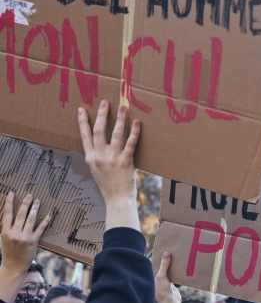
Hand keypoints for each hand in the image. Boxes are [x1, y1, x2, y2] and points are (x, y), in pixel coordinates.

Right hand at [0, 192, 50, 302]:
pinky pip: (41, 228)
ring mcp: (24, 237)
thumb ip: (7, 227)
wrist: (14, 266)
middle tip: (29, 195)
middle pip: (20, 215)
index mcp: (5, 232)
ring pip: (31, 220)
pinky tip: (49, 213)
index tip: (11, 193)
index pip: (6, 214)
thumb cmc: (9, 250)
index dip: (9, 203)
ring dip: (35, 209)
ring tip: (38, 201)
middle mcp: (14, 233)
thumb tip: (10, 213)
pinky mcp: (33, 241)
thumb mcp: (4, 238)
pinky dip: (46, 220)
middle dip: (25, 203)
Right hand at [78, 100, 140, 230]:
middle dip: (101, 115)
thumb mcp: (96, 171)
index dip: (82, 122)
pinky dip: (134, 132)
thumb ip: (95, 157)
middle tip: (105, 102)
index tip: (82, 109)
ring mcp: (112, 159)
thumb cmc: (108, 185)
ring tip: (123, 108)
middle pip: (98, 131)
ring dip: (119, 119)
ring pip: (115, 134)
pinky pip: (130, 143)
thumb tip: (96, 145)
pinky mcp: (125, 162)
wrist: (117, 200)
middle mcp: (99, 157)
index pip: (84, 136)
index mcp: (90, 158)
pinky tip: (137, 123)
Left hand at [155, 252, 181, 302]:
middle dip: (166, 259)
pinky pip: (175, 274)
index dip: (158, 256)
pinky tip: (181, 264)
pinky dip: (177, 270)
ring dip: (172, 264)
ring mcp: (166, 280)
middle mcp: (159, 277)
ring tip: (177, 254)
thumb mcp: (161, 276)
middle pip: (163, 265)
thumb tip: (166, 253)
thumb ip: (164, 265)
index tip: (163, 248)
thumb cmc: (162, 290)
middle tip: (172, 249)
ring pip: (169, 269)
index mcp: (153, 276)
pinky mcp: (173, 283)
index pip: (155, 263)